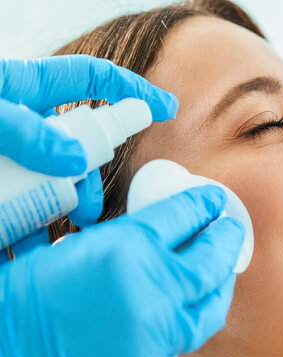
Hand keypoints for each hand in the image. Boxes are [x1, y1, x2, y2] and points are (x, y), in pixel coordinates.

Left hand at [0, 55, 177, 258]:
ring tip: (57, 240)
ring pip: (57, 184)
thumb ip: (24, 131)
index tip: (167, 109)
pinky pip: (24, 210)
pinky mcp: (2, 190)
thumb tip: (75, 161)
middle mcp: (27, 126)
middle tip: (86, 210)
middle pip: (79, 147)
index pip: (94, 80)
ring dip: (63, 212)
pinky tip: (30, 250)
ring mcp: (15, 159)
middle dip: (89, 180)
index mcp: (26, 90)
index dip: (134, 89)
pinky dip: (31, 234)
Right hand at [0, 185, 244, 356]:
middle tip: (230, 229)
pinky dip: (176, 330)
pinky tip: (171, 318)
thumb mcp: (76, 247)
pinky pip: (176, 348)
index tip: (214, 201)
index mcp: (127, 250)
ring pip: (208, 311)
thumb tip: (166, 227)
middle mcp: (150, 292)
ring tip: (219, 275)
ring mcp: (155, 338)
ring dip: (218, 288)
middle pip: (211, 261)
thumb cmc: (25, 298)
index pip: (184, 216)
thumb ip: (128, 237)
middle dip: (226, 240)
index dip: (204, 204)